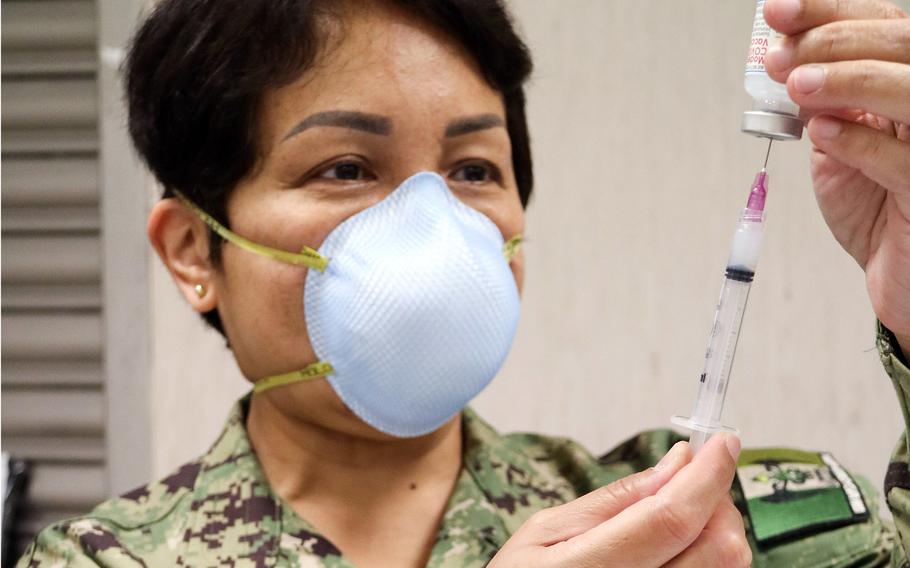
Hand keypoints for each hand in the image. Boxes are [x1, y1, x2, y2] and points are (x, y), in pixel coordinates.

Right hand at [487, 435, 749, 566]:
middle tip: (691, 479)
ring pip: (728, 567)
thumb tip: (676, 463)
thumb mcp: (543, 531)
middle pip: (720, 548)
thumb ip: (613, 500)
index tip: (722, 442)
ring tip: (678, 514)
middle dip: (717, 499)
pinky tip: (678, 545)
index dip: (708, 475)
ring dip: (717, 529)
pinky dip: (709, 555)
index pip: (673, 518)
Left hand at [763, 0, 909, 352]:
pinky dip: (859, 140)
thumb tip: (787, 59)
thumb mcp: (837, 144)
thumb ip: (822, 103)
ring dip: (849, 80)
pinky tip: (823, 133)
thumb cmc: (873, 206)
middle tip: (783, 58)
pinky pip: (905, 158)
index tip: (778, 11)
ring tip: (798, 87)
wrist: (897, 272)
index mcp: (908, 83)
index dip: (830, 10)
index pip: (883, 23)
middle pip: (904, 44)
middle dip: (834, 42)